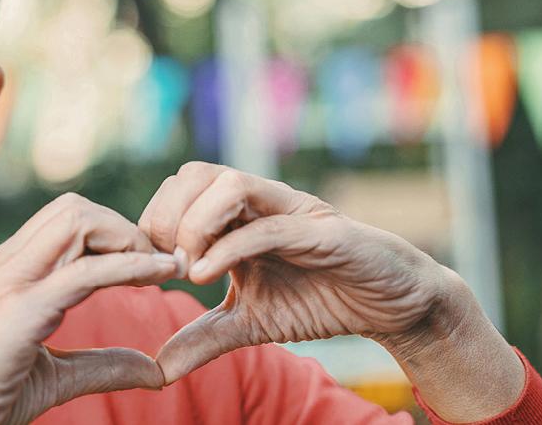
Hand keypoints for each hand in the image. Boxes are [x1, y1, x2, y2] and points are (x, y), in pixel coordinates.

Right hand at [0, 194, 180, 424]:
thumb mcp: (53, 377)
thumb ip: (101, 366)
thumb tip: (153, 370)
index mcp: (5, 274)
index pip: (64, 222)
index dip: (113, 236)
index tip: (152, 265)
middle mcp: (4, 266)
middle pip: (74, 209)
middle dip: (125, 228)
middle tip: (161, 265)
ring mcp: (8, 282)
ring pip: (79, 221)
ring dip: (129, 238)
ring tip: (163, 268)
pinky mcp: (20, 310)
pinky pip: (86, 271)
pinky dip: (132, 265)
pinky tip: (162, 274)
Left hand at [140, 162, 523, 420]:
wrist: (391, 307)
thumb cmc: (322, 301)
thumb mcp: (251, 324)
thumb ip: (204, 338)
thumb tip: (158, 369)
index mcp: (239, 216)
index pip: (180, 188)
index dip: (154, 221)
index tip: (150, 269)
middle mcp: (262, 203)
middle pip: (195, 172)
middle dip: (166, 216)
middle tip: (165, 265)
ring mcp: (291, 211)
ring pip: (229, 182)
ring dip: (195, 222)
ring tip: (188, 269)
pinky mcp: (321, 231)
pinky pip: (267, 226)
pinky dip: (229, 247)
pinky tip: (207, 276)